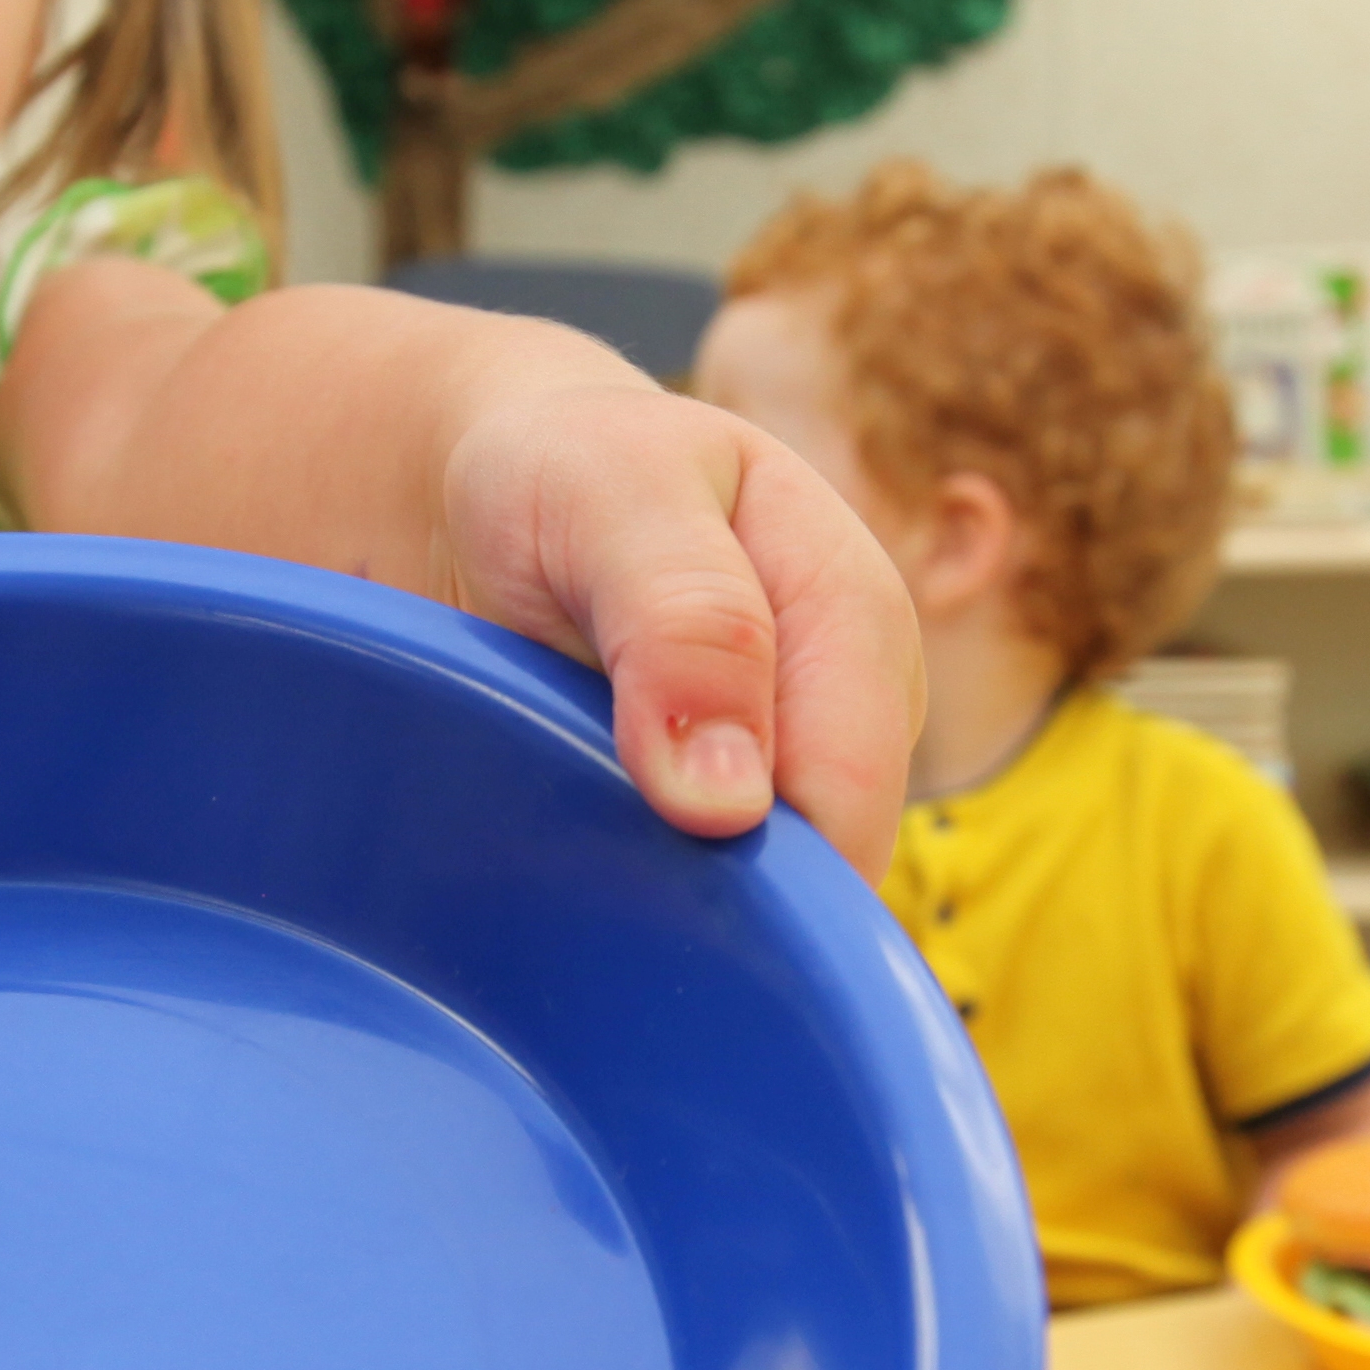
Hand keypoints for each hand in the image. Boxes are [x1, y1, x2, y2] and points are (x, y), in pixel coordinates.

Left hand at [435, 386, 921, 879]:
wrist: (512, 481)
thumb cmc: (568, 471)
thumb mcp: (615, 500)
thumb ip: (684, 623)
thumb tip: (733, 804)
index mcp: (858, 616)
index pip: (846, 796)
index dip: (755, 859)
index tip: (632, 855)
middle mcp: (852, 710)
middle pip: (819, 867)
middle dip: (719, 889)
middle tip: (584, 841)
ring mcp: (798, 769)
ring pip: (770, 897)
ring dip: (676, 894)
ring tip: (577, 829)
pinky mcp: (737, 815)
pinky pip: (717, 896)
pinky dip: (652, 893)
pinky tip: (593, 856)